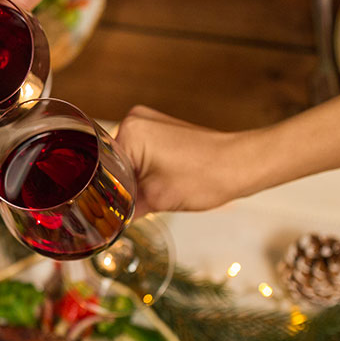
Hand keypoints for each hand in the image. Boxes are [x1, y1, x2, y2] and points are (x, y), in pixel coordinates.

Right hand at [114, 106, 261, 214]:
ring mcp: (148, 121)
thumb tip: (107, 221)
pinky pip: (138, 151)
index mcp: (130, 132)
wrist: (240, 165)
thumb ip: (125, 208)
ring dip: (129, 176)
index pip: (100, 165)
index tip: (102, 208)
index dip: (101, 189)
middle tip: (120, 206)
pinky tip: (150, 185)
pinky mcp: (160, 128)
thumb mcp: (157, 200)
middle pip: (109, 159)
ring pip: (123, 156)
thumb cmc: (205, 178)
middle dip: (115, 183)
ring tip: (139, 196)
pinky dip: (141, 168)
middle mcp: (135, 119)